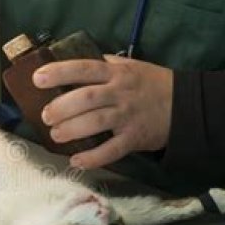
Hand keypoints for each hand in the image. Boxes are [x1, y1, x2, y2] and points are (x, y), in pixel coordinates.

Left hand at [34, 55, 172, 168]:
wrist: (187, 105)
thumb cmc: (153, 84)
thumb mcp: (131, 66)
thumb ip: (105, 65)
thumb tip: (75, 64)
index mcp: (116, 73)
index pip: (84, 68)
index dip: (59, 72)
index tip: (37, 78)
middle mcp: (120, 93)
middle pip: (86, 98)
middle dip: (61, 107)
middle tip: (46, 116)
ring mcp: (128, 116)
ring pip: (96, 122)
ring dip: (72, 130)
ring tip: (56, 136)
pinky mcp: (135, 138)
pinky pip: (112, 150)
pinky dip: (93, 157)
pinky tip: (77, 161)